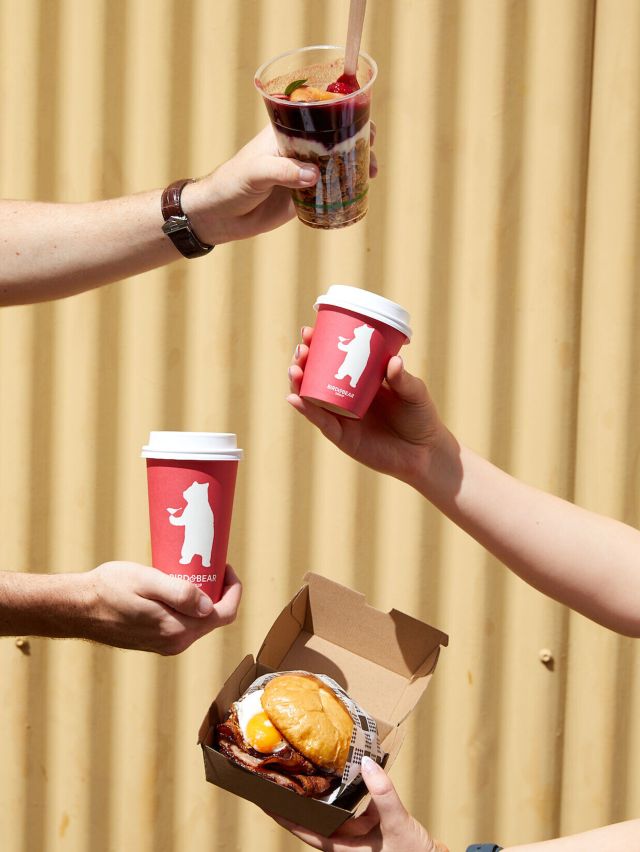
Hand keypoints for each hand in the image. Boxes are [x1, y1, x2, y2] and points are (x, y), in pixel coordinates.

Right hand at [83, 562, 241, 654]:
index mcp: (177, 630)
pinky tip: (175, 588)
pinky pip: (183, 624)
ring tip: (191, 573)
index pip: (224, 614)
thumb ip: (180, 594)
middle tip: (208, 564)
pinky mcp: (156, 641)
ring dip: (203, 599)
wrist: (78, 608)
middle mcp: (175, 643)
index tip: (225, 566)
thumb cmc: (109, 589)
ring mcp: (165, 644)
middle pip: (213, 618)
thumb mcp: (147, 581)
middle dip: (218, 591)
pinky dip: (188, 606)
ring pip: (199, 621)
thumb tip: (210, 605)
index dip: (233, 590)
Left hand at [183, 123, 377, 244]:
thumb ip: (283, 172)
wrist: (221, 216)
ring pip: (338, 165)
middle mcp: (299, 150)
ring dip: (357, 167)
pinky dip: (346, 190)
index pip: (319, 115)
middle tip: (371, 153)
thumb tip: (314, 176)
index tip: (362, 122)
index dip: (343, 114)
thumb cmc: (232, 183)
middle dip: (358, 141)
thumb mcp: (255, 172)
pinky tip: (360, 193)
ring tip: (371, 174)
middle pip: (335, 139)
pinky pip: (331, 191)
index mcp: (287, 132)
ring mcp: (304, 173)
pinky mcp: (305, 197)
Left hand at [272, 756, 447, 851]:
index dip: (286, 816)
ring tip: (305, 769)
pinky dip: (347, 789)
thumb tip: (367, 764)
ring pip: (333, 811)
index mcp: (345, 850)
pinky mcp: (372, 826)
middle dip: (299, 800)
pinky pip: (353, 805)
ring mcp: (359, 835)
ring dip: (321, 793)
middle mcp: (347, 843)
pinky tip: (345, 771)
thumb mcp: (399, 825)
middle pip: (315, 820)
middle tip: (282, 776)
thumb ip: (384, 795)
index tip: (268, 800)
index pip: (308, 832)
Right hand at [287, 327, 452, 487]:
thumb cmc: (420, 417)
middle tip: (302, 350)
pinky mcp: (342, 437)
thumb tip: (394, 361)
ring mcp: (341, 417)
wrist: (425, 452)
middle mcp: (345, 397)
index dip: (317, 345)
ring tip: (295, 370)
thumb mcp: (414, 392)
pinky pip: (321, 422)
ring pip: (311, 398)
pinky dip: (307, 410)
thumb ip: (403, 379)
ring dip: (298, 383)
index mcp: (359, 379)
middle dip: (303, 361)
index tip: (308, 331)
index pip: (333, 358)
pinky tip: (295, 398)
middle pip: (315, 376)